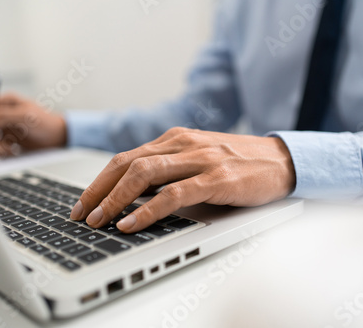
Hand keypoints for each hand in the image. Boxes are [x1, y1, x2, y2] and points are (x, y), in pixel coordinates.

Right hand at [0, 92, 66, 156]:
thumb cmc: (45, 122)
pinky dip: (3, 151)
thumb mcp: (25, 116)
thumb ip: (3, 116)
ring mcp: (6, 128)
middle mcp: (3, 115)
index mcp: (6, 103)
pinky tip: (14, 151)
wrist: (58, 137)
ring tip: (11, 149)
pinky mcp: (10, 140)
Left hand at [70, 127, 295, 232]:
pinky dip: (148, 210)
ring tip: (99, 220)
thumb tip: (133, 196)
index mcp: (174, 139)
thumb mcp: (197, 161)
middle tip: (81, 214)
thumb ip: (168, 171)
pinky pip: (174, 194)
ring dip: (115, 199)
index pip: (126, 158)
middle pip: (126, 163)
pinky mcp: (216, 178)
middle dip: (98, 190)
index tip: (83, 202)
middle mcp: (182, 144)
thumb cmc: (238, 164)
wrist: (281, 160)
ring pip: (144, 175)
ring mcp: (199, 159)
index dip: (99, 181)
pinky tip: (132, 223)